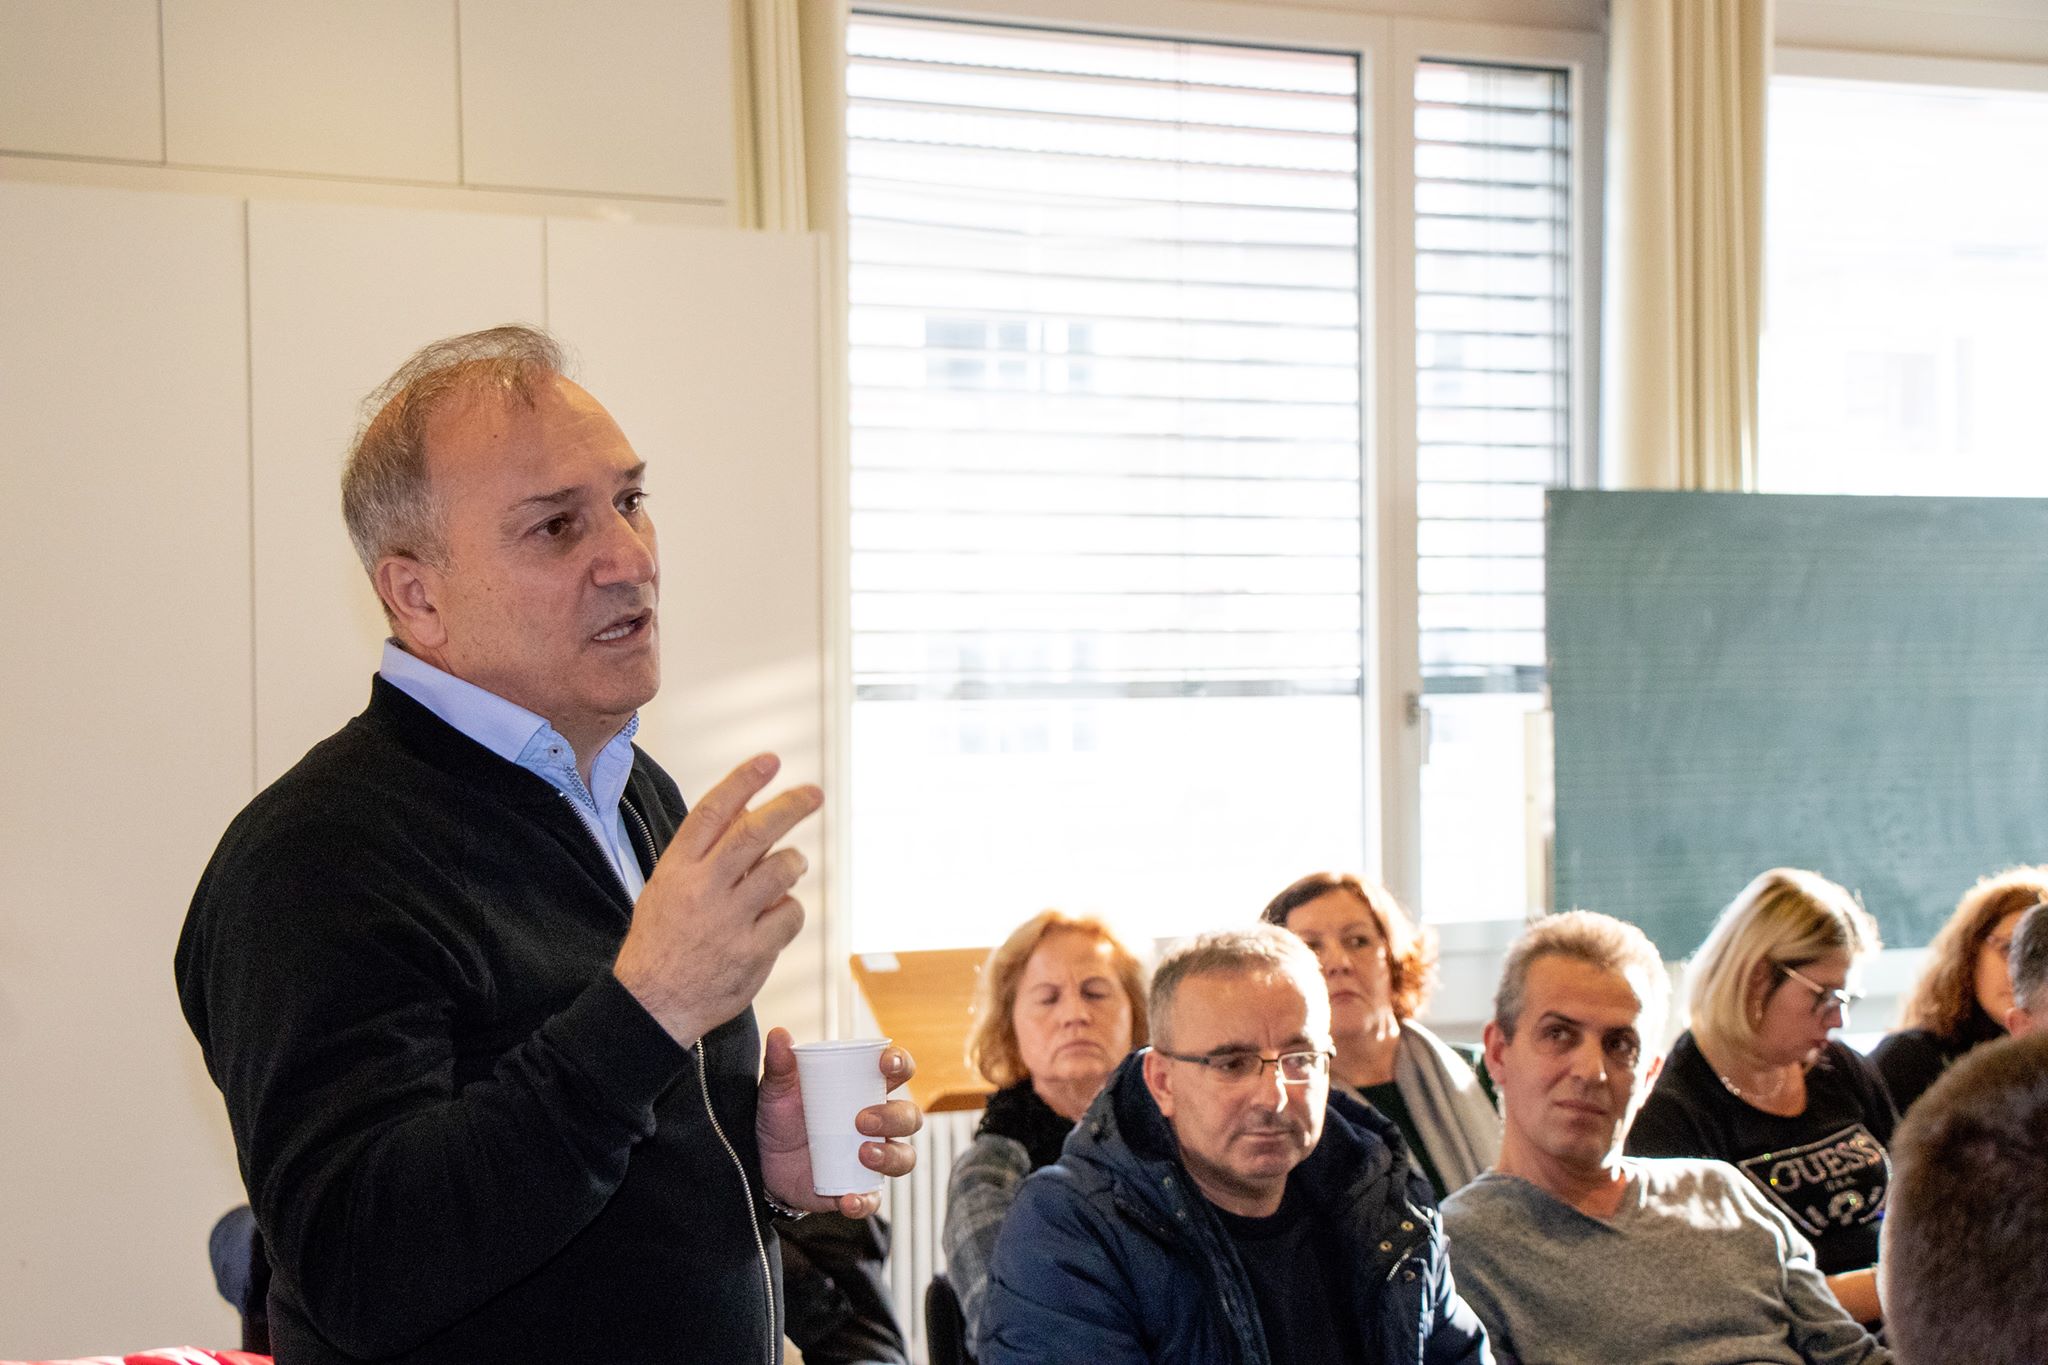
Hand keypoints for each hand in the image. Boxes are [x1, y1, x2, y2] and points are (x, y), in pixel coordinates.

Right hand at [613, 754, 820, 1046]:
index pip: (712, 812)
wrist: (652, 1005)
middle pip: (754, 833)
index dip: (743, 781)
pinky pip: (791, 913)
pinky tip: (775, 917)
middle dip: (789, 806)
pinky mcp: (752, 953)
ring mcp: (728, 922)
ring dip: (794, 862)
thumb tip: (749, 810)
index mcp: (677, 870)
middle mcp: (702, 890)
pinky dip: (790, 910)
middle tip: (814, 793)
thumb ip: (704, 852)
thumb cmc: (662, 940)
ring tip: (791, 866)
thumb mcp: (666, 887)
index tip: (770, 760)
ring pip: (781, 870)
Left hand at [757, 1027, 920, 1216]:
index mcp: (863, 1089)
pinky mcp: (858, 1188)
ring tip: (863, 1154)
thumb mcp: (776, 1092)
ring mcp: (871, 1157)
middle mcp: (878, 1123)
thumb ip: (780, 1066)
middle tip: (862, 1120)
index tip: (886, 1063)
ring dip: (890, 1156)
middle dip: (894, 1117)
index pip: (898, 1071)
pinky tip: (847, 1198)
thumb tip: (779, 1035)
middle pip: (909, 1116)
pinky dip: (864, 1200)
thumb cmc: (780, 1119)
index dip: (901, 1063)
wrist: (761, 1165)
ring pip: (904, 1156)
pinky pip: (873, 1198)